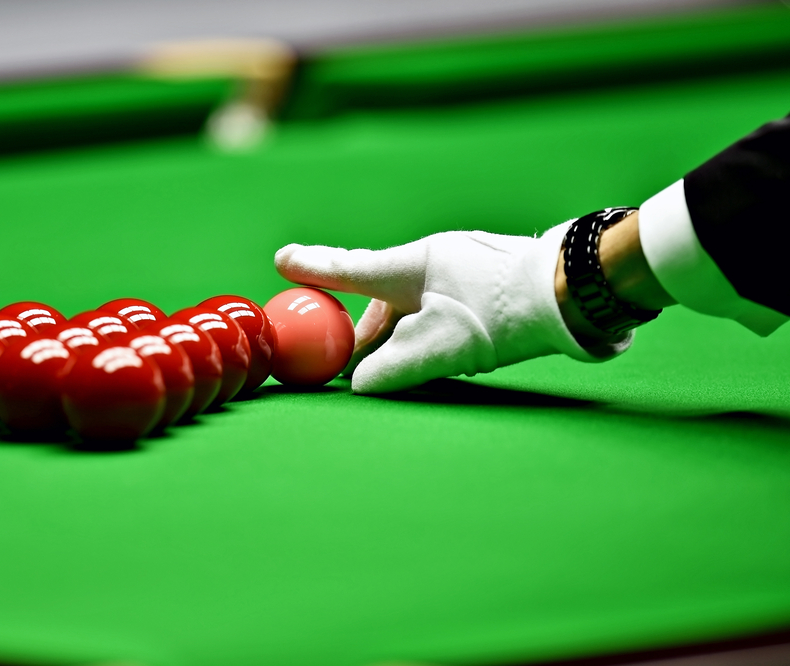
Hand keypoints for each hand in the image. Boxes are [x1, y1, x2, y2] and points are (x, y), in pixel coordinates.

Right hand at [274, 221, 632, 393]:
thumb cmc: (505, 314)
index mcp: (414, 264)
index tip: (281, 260)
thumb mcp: (443, 347)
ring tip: (415, 365)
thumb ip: (394, 367)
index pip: (352, 269)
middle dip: (366, 329)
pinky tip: (450, 350)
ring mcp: (463, 267)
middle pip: (383, 296)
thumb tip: (360, 384)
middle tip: (353, 363)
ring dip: (404, 335)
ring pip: (415, 304)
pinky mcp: (488, 282)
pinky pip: (441, 307)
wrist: (578, 293)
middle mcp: (435, 259)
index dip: (314, 269)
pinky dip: (432, 330)